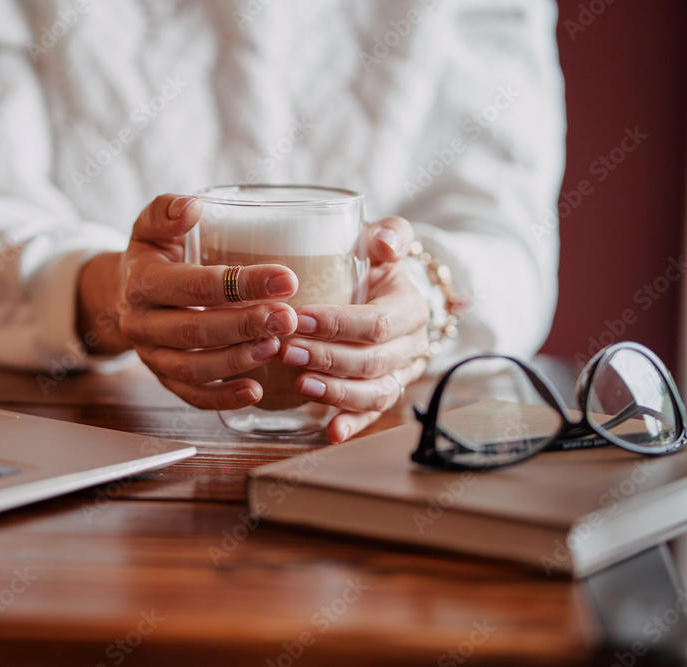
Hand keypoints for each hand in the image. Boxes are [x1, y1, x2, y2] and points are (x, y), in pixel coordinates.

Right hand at [77, 193, 299, 409]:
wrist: (124, 293)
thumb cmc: (153, 255)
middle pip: (194, 330)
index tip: (286, 278)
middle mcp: (141, 323)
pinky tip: (255, 392)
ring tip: (277, 347)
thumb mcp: (150, 226)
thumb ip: (166, 211)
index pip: (193, 285)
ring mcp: (151, 355)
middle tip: (289, 318)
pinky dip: (222, 398)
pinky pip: (191, 395)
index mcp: (141, 282)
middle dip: (245, 326)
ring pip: (192, 368)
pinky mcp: (163, 378)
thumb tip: (192, 206)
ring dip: (237, 361)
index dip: (240, 283)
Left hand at [279, 217, 430, 443]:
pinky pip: (371, 415)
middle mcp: (409, 346)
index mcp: (408, 308)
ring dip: (336, 393)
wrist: (384, 291)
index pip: (375, 323)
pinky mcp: (381, 393)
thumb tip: (386, 243)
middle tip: (288, 351)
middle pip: (371, 361)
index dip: (338, 324)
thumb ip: (388, 233)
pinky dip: (352, 425)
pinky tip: (330, 432)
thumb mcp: (381, 242)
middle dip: (328, 359)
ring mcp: (398, 374)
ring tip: (300, 385)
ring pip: (374, 392)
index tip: (299, 320)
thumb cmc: (373, 264)